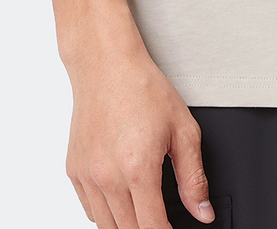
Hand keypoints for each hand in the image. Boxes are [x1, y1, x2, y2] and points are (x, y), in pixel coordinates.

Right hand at [64, 32, 213, 228]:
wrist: (106, 64)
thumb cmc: (143, 88)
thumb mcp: (183, 129)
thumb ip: (193, 177)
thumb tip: (202, 212)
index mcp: (137, 169)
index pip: (151, 228)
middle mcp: (108, 177)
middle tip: (161, 218)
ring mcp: (87, 175)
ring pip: (105, 226)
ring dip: (126, 225)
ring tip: (142, 210)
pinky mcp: (74, 169)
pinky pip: (89, 209)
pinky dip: (105, 212)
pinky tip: (120, 199)